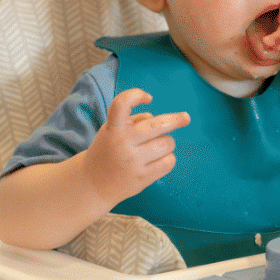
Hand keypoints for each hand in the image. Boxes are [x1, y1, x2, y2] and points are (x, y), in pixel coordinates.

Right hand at [83, 88, 189, 204]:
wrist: (93, 184)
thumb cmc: (109, 150)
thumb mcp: (112, 130)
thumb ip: (134, 121)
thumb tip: (165, 119)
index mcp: (113, 128)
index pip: (122, 103)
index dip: (136, 95)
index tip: (148, 97)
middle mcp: (122, 143)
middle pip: (157, 125)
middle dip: (175, 120)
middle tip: (185, 117)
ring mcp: (133, 161)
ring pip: (167, 142)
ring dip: (167, 142)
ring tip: (155, 146)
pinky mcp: (142, 177)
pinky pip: (169, 162)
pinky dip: (168, 158)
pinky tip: (158, 159)